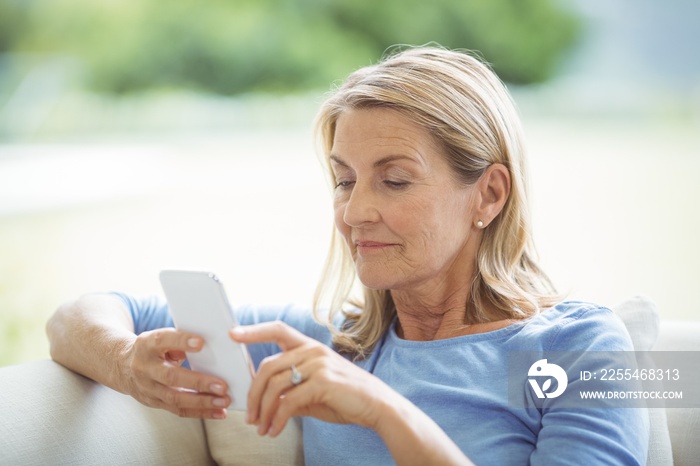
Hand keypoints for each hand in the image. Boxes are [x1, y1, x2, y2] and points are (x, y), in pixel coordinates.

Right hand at [121, 327, 230, 418]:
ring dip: (202, 402)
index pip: (163, 341)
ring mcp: (147, 388)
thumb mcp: (159, 338)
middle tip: (222, 385)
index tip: (201, 342)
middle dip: (198, 382)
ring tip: (223, 401)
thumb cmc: (152, 349)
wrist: (123, 366)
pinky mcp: (154, 403)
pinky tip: (219, 412)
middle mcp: (144, 368)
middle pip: (171, 377)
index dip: (181, 341)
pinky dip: (200, 412)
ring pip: (175, 398)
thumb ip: (179, 342)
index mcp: (146, 345)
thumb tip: (209, 348)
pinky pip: (178, 410)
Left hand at [230, 321, 393, 436]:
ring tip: (261, 428)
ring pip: (275, 385)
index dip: (254, 331)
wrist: (377, 406)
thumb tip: (265, 402)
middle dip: (253, 394)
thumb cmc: (346, 398)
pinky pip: (289, 402)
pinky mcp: (323, 382)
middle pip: (267, 367)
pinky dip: (277, 419)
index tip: (233, 334)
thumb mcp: (313, 392)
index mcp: (309, 347)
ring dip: (263, 411)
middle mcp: (312, 351)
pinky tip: (275, 430)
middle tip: (249, 416)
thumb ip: (290, 391)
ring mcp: (318, 364)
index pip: (278, 330)